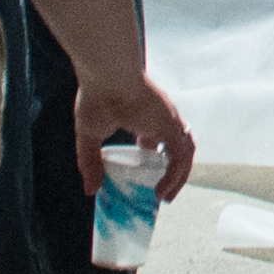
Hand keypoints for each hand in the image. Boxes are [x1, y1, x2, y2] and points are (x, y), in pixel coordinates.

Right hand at [66, 68, 197, 203]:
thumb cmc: (97, 97)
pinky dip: (175, 175)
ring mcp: (170, 121)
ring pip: (184, 153)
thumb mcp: (89, 135)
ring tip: (164, 197)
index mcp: (146, 115)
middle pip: (176, 147)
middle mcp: (163, 118)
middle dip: (172, 171)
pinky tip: (161, 191)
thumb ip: (90, 162)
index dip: (155, 154)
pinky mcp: (171, 126)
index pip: (159, 136)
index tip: (146, 171)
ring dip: (178, 177)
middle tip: (160, 192)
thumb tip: (89, 190)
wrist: (108, 76)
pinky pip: (180, 157)